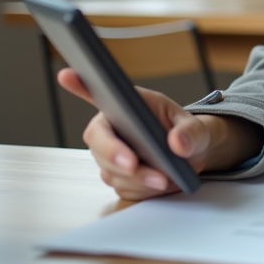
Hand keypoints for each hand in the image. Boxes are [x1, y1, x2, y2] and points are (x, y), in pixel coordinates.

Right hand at [58, 68, 214, 199]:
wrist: (191, 157)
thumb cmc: (186, 132)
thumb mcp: (196, 127)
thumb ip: (190, 133)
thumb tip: (177, 143)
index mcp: (127, 105)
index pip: (97, 93)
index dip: (79, 85)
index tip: (67, 74)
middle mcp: (113, 131)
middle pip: (99, 144)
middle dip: (115, 155)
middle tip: (133, 163)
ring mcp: (112, 157)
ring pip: (112, 172)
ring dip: (137, 178)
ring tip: (162, 179)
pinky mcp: (119, 179)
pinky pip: (125, 189)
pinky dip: (143, 189)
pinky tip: (161, 184)